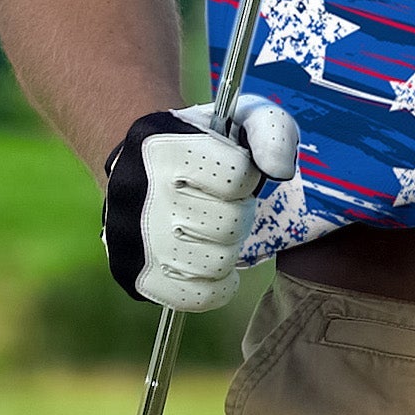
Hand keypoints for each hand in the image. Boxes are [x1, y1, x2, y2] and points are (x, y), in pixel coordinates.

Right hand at [101, 95, 298, 310]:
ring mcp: (132, 242)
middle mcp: (141, 195)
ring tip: (213, 228)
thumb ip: (273, 132)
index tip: (234, 171)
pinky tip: (212, 261)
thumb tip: (281, 171)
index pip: (238, 177)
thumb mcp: (242, 117)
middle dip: (238, 212)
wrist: (141, 163)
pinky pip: (197, 297)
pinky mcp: (134, 277)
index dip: (247, 175)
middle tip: (223, 202)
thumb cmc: (204, 141)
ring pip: (216, 263)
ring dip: (227, 247)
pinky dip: (216, 285)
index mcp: (165, 148)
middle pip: (229, 224)